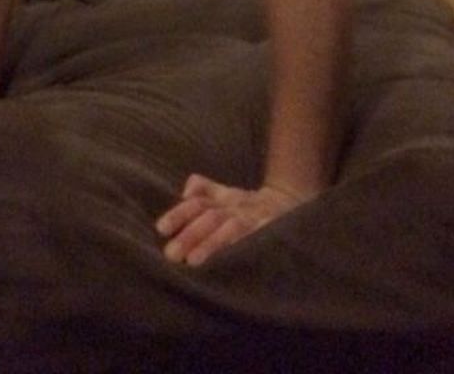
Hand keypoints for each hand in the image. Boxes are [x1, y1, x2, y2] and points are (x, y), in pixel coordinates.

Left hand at [155, 175, 309, 265]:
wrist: (292, 202)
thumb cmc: (249, 206)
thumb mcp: (227, 194)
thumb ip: (204, 190)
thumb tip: (185, 191)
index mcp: (225, 199)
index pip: (198, 202)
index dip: (179, 213)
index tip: (161, 229)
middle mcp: (238, 207)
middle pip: (211, 216)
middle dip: (190, 234)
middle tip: (171, 254)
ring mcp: (255, 219)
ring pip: (231, 228)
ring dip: (212, 244)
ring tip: (193, 262)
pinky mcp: (272, 231)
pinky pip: (256, 239)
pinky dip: (242, 248)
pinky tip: (230, 263)